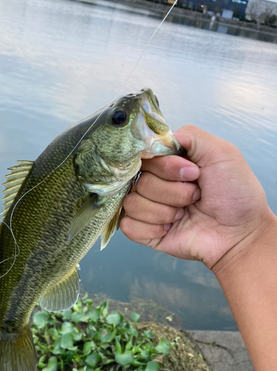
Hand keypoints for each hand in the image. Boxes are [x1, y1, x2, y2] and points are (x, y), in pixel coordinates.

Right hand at [120, 125, 275, 270]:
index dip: (166, 167)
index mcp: (170, 163)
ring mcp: (150, 208)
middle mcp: (157, 183)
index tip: (192, 173)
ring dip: (164, 211)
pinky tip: (170, 229)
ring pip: (132, 202)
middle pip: (140, 181)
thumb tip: (156, 139)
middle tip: (196, 197)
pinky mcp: (146, 232)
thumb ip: (189, 135)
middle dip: (172, 192)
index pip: (146, 156)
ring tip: (185, 214)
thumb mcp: (220, 152)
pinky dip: (150, 228)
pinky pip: (128, 225)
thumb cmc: (236, 194)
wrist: (241, 235)